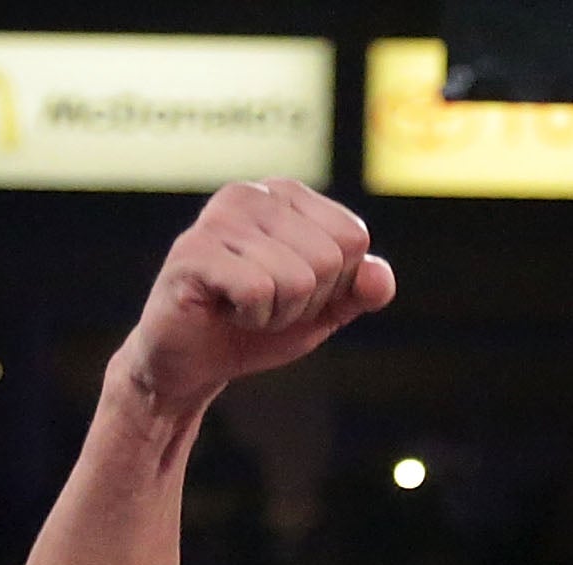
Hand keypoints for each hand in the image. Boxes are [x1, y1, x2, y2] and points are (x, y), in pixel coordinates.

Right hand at [119, 181, 395, 413]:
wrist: (192, 362)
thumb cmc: (257, 326)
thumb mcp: (323, 310)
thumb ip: (360, 291)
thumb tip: (380, 276)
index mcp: (286, 196)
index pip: (353, 237)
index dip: (334, 284)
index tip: (295, 292)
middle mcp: (252, 193)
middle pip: (329, 258)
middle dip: (306, 302)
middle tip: (266, 304)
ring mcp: (219, 218)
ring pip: (298, 279)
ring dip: (278, 314)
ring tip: (244, 307)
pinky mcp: (194, 252)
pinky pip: (259, 291)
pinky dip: (252, 317)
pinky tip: (225, 311)